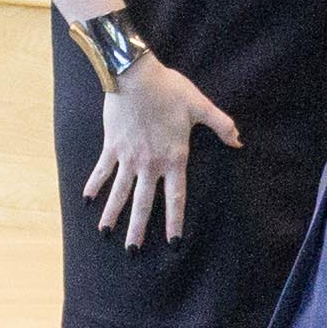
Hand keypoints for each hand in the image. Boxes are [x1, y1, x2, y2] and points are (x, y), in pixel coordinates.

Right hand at [85, 58, 239, 245]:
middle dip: (137, 230)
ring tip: (105, 233)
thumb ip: (222, 125)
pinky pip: (102, 171)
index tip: (172, 244)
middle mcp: (149, 164)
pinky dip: (94, 185)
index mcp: (173, 158)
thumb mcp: (200, 106)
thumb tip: (239, 141)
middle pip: (143, 204)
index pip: (175, 198)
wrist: (135, 75)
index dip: (174, 222)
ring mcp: (128, 157)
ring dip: (112, 214)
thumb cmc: (169, 89)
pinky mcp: (112, 146)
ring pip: (119, 193)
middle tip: (132, 252)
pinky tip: (87, 201)